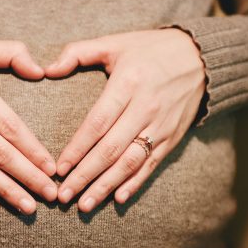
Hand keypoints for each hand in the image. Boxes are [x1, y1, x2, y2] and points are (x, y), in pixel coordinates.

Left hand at [45, 28, 205, 211]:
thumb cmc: (149, 50)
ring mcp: (161, 126)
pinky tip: (118, 199)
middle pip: (111, 149)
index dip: (77, 148)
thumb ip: (78, 53)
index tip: (59, 168)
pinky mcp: (172, 137)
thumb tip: (46, 70)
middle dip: (85, 175)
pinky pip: (152, 164)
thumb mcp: (114, 42)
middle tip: (64, 196)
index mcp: (127, 84)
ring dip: (106, 186)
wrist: (201, 57)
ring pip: (130, 162)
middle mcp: (145, 108)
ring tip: (84, 205)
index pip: (97, 123)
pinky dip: (135, 183)